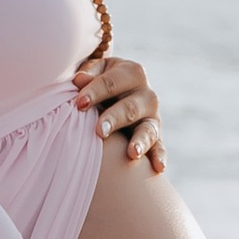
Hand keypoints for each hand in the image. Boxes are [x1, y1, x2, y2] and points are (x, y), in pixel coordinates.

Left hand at [72, 55, 167, 174]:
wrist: (118, 91)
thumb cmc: (100, 80)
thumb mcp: (96, 70)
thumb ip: (88, 73)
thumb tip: (79, 80)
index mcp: (132, 72)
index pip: (112, 82)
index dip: (95, 91)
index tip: (79, 103)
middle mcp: (147, 94)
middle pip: (130, 107)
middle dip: (115, 118)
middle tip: (100, 131)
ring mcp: (152, 117)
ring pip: (148, 129)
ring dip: (140, 141)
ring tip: (132, 153)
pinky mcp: (155, 136)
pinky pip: (159, 147)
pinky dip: (159, 156)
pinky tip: (158, 168)